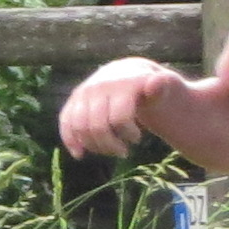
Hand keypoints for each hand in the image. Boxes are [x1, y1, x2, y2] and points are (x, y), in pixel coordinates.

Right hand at [58, 58, 179, 159]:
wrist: (126, 74)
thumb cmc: (148, 87)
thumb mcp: (162, 86)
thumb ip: (161, 85)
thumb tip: (155, 83)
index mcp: (121, 85)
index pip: (119, 119)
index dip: (128, 134)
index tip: (137, 138)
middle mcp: (98, 87)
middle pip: (98, 127)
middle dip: (110, 145)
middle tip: (123, 152)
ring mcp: (83, 93)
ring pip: (81, 128)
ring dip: (95, 146)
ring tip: (109, 150)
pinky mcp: (72, 100)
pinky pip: (66, 122)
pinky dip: (70, 140)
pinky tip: (79, 155)